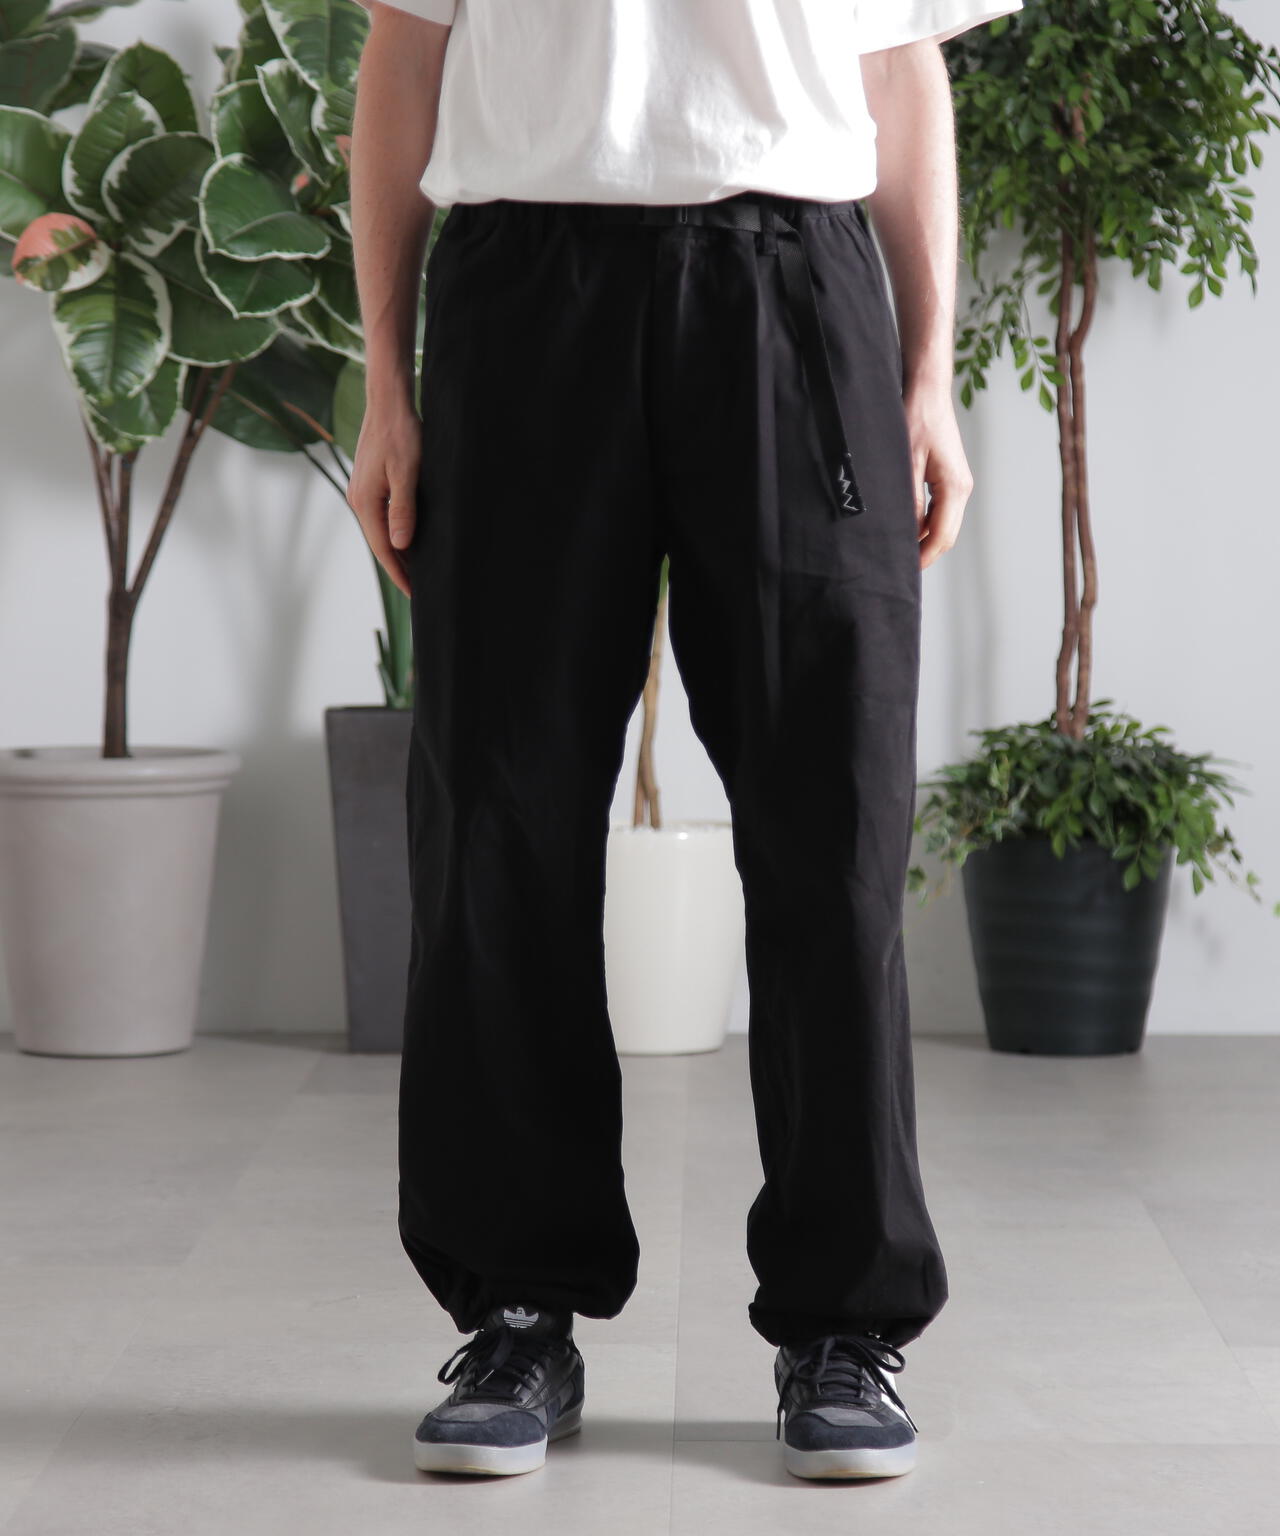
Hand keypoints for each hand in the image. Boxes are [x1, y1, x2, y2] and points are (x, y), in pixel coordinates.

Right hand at [345, 393, 421, 598]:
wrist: (388, 402)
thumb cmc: (400, 434)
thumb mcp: (407, 473)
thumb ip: (403, 510)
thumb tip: (400, 546)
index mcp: (365, 501)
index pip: (384, 548)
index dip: (399, 573)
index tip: (415, 593)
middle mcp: (358, 499)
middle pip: (379, 543)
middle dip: (398, 567)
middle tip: (418, 589)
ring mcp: (362, 490)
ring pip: (380, 530)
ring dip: (396, 551)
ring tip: (415, 570)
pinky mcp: (370, 482)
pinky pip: (381, 516)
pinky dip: (394, 532)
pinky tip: (407, 538)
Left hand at [902, 380, 973, 570]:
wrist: (927, 390)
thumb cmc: (915, 419)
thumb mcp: (905, 463)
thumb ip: (908, 501)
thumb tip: (906, 533)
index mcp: (954, 488)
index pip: (941, 537)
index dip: (923, 557)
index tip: (904, 571)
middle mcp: (962, 488)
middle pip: (946, 535)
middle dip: (925, 553)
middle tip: (899, 568)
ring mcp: (957, 483)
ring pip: (943, 524)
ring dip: (924, 539)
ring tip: (898, 550)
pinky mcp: (949, 477)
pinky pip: (939, 510)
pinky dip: (924, 523)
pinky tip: (905, 526)